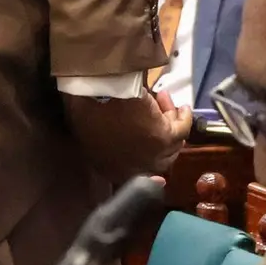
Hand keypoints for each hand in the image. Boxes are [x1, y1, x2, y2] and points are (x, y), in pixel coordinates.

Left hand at [62, 89, 192, 182]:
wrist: (94, 92)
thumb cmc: (82, 103)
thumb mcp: (82, 121)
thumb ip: (93, 130)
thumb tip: (99, 123)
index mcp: (106, 165)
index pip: (131, 173)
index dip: (145, 163)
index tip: (153, 155)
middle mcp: (130, 168)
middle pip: (156, 160)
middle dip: (160, 140)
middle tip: (160, 118)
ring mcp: (148, 157)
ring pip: (171, 145)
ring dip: (171, 123)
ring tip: (168, 105)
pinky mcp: (162, 139)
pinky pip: (180, 131)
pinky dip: (183, 119)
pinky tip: (183, 109)